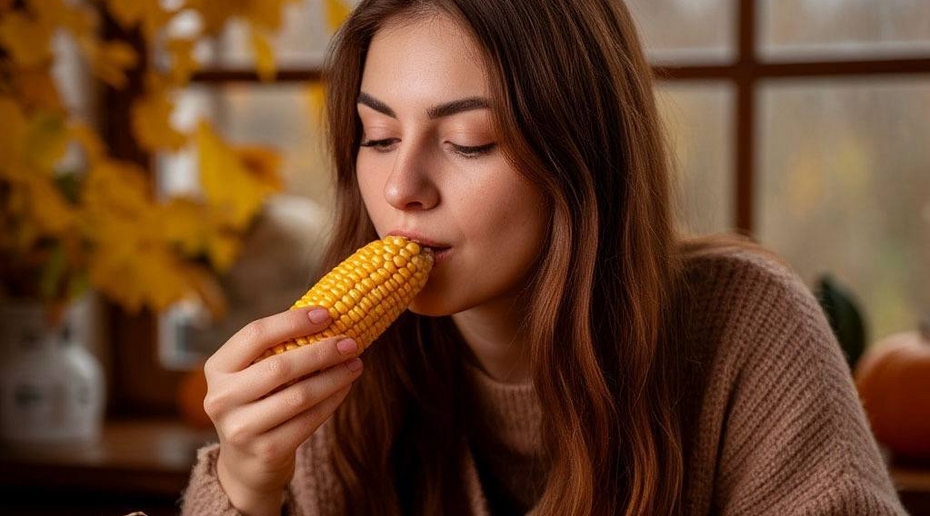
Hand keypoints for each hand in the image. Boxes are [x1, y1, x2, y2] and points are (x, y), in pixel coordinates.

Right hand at [202, 307, 362, 515]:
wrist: (246, 464)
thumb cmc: (257, 404)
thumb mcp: (252, 375)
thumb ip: (277, 349)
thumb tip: (326, 317)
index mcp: (218, 369)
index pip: (255, 334)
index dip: (293, 321)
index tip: (327, 314)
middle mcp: (222, 398)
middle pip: (280, 366)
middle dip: (322, 351)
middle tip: (350, 343)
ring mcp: (241, 428)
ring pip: (299, 396)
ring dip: (334, 377)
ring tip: (355, 364)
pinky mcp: (266, 451)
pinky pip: (309, 420)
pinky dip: (332, 400)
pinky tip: (345, 387)